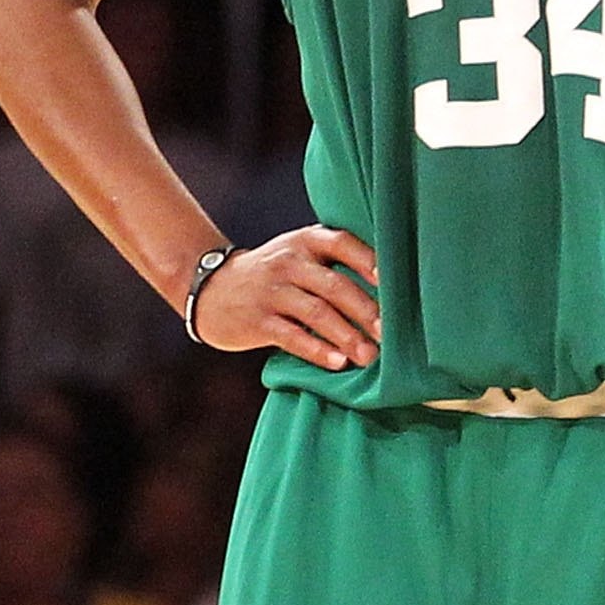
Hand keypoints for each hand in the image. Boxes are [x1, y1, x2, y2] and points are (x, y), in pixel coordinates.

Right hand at [190, 225, 380, 371]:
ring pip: (316, 313)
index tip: (394, 284)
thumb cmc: (271, 276)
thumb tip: (389, 291)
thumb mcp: (297, 256)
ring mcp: (272, 291)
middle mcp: (289, 262)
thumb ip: (332, 264)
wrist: (210, 288)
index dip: (369, 261)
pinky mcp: (258, 320)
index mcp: (305, 241)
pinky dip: (317, 350)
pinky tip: (338, 363)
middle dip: (366, 311)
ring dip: (347, 336)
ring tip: (369, 356)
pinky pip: (292, 336)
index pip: (342, 243)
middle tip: (390, 335)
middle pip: (334, 285)